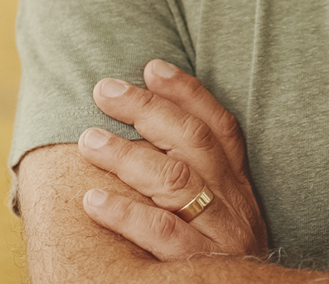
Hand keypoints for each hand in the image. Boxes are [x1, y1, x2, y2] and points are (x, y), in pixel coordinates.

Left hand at [77, 59, 270, 261]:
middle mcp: (233, 204)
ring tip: (89, 139)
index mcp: (239, 186)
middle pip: (194, 143)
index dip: (189, 92)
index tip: (152, 65)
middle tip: (104, 90)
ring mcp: (219, 235)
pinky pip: (163, 236)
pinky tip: (92, 199)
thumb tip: (151, 134)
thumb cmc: (223, 258)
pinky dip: (126, 215)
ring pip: (176, 182)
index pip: (219, 127)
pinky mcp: (200, 266)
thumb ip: (199, 179)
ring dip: (128, 155)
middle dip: (148, 109)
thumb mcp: (224, 215)